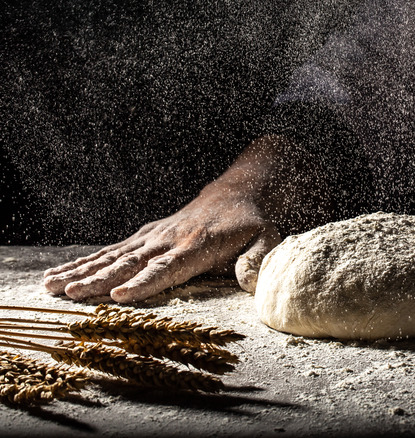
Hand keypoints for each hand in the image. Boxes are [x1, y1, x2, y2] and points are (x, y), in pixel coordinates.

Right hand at [43, 189, 280, 302]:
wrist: (236, 192)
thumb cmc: (252, 223)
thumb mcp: (266, 238)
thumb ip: (257, 260)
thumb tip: (252, 284)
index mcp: (198, 246)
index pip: (168, 267)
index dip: (144, 283)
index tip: (120, 296)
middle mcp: (170, 240)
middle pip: (131, 264)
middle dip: (99, 281)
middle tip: (70, 295)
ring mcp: (154, 236)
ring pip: (113, 256)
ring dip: (82, 272)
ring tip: (51, 287)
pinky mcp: (146, 235)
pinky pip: (111, 251)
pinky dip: (85, 263)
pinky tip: (61, 275)